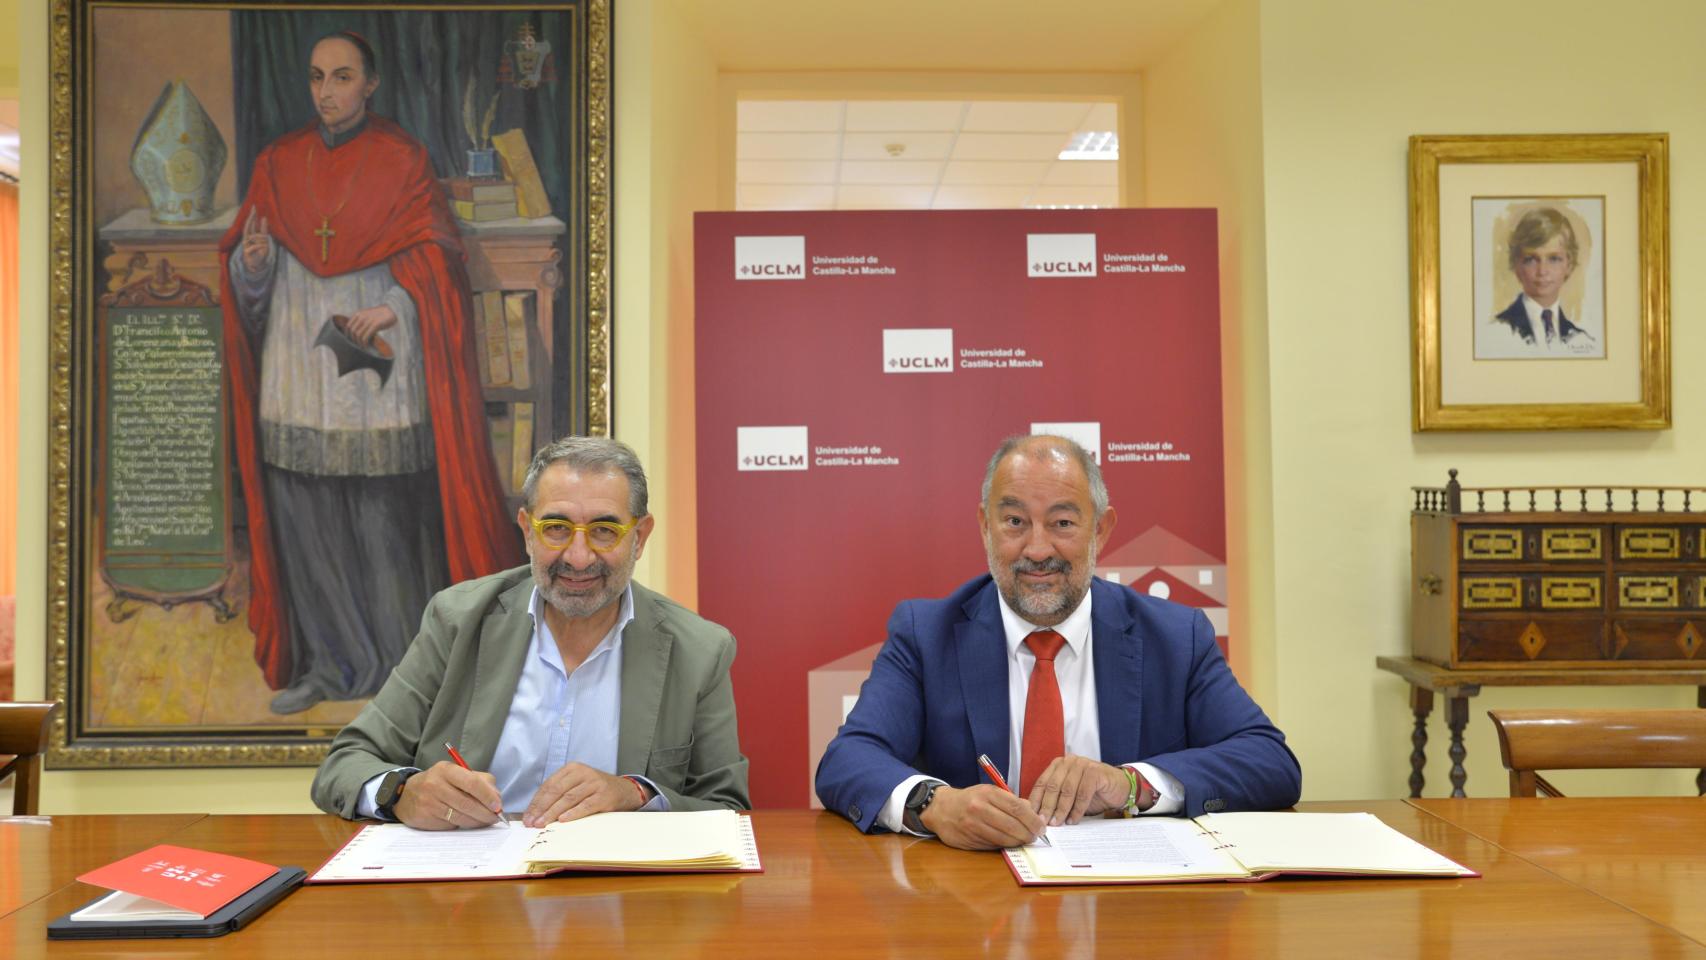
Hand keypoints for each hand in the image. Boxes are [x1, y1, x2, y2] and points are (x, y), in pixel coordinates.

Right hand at [240, 207, 271, 273]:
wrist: (255, 266)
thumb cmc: (260, 253)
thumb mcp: (265, 241)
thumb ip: (264, 230)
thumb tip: (264, 218)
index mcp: (251, 235)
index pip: (251, 224)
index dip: (252, 216)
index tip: (254, 207)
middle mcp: (247, 239)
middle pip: (248, 226)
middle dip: (251, 217)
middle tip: (254, 208)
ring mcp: (246, 245)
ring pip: (253, 236)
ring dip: (261, 238)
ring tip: (265, 241)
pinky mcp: (246, 252)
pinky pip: (254, 247)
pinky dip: (259, 247)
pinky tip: (262, 249)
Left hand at [344, 305, 396, 345]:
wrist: (392, 310)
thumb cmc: (381, 314)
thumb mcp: (368, 315)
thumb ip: (361, 321)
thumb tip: (357, 333)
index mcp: (358, 314)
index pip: (348, 326)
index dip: (347, 334)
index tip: (350, 340)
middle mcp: (361, 316)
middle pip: (352, 331)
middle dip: (353, 340)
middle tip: (357, 345)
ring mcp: (368, 321)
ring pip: (358, 335)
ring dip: (359, 343)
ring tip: (362, 347)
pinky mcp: (375, 325)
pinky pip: (366, 337)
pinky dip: (364, 343)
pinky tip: (366, 346)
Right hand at [392, 761, 502, 830]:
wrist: (405, 794)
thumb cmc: (438, 783)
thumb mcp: (455, 773)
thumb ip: (478, 780)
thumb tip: (496, 797)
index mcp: (446, 770)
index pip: (472, 783)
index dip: (487, 796)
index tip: (498, 805)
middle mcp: (435, 785)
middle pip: (467, 803)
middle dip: (485, 813)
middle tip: (496, 817)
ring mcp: (429, 803)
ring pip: (460, 817)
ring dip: (477, 822)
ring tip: (485, 821)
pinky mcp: (425, 818)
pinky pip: (450, 825)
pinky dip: (462, 825)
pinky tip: (467, 823)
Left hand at [522, 762, 649, 826]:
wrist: (625, 790)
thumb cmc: (596, 790)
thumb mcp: (578, 784)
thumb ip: (560, 793)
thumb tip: (536, 812)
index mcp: (572, 769)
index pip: (549, 785)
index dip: (536, 802)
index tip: (528, 816)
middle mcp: (582, 773)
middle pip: (556, 791)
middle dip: (541, 808)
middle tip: (532, 822)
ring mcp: (594, 783)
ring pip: (568, 798)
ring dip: (553, 813)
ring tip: (542, 824)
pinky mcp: (603, 795)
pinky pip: (585, 805)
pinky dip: (573, 813)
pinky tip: (563, 820)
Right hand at [918, 784, 1045, 850]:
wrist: (941, 808)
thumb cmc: (970, 799)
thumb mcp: (989, 792)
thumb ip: (1012, 801)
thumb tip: (1034, 814)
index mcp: (988, 793)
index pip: (1017, 808)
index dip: (1033, 820)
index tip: (1042, 827)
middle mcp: (979, 808)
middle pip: (1012, 825)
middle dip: (1028, 834)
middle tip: (1035, 837)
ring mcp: (973, 825)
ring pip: (1004, 838)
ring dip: (1018, 842)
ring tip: (1024, 840)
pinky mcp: (968, 840)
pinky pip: (993, 845)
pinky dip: (1004, 845)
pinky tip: (1008, 842)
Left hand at [1026, 754, 1132, 825]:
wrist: (1119, 788)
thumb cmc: (1092, 793)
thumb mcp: (1070, 796)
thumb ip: (1055, 800)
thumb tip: (1037, 816)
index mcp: (1058, 765)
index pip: (1042, 783)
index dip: (1036, 801)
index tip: (1032, 817)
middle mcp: (1069, 762)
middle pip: (1053, 786)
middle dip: (1047, 806)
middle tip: (1044, 822)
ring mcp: (1082, 765)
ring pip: (1067, 790)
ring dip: (1061, 809)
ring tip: (1058, 823)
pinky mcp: (1095, 772)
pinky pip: (1083, 793)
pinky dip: (1077, 809)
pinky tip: (1073, 820)